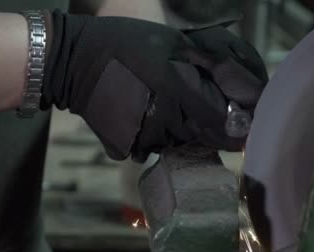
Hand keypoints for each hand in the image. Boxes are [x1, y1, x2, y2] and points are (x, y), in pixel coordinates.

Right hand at [41, 11, 266, 160]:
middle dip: (203, 124)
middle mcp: (163, 120)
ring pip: (175, 143)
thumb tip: (241, 94)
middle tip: (185, 102)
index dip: (234, 125)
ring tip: (157, 102)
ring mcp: (143, 137)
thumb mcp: (172, 43)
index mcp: (178, 90)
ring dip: (176, 129)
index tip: (238, 123)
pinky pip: (149, 148)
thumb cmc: (124, 43)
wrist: (72, 61)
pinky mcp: (125, 147)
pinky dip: (150, 136)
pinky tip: (140, 114)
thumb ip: (208, 68)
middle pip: (200, 136)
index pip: (222, 123)